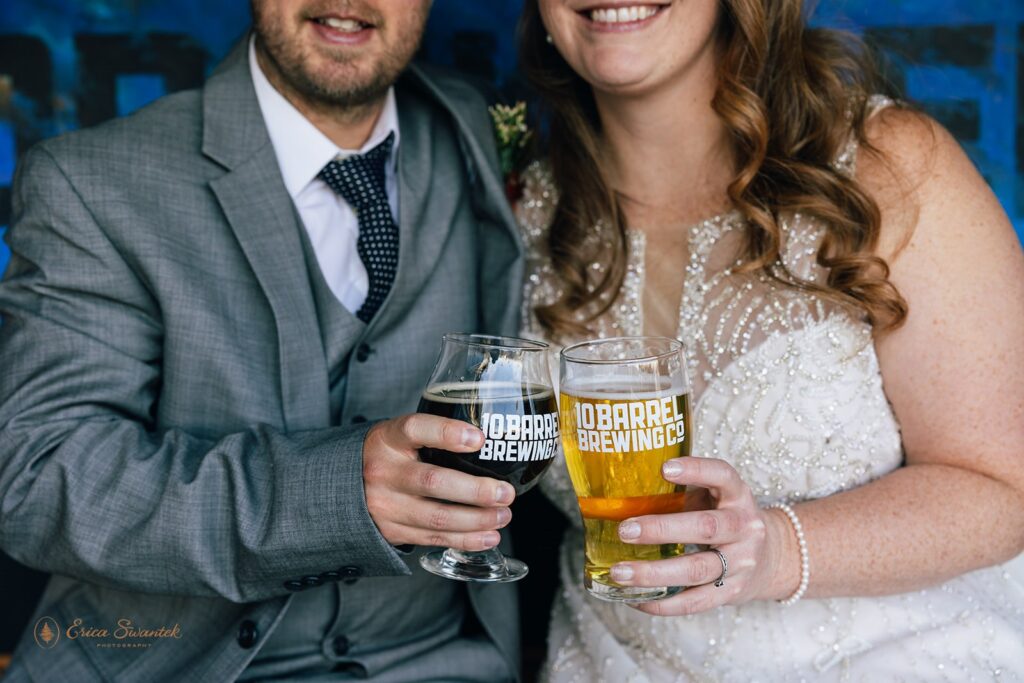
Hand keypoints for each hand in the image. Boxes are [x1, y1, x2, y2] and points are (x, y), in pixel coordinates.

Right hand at [363, 414, 515, 550]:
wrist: (341, 486)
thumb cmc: (388, 456)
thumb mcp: (399, 436)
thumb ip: (433, 437)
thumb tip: (490, 442)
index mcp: (388, 439)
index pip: (416, 429)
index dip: (447, 433)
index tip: (479, 438)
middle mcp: (383, 471)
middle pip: (434, 482)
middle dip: (476, 491)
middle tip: (505, 493)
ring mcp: (385, 505)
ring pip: (437, 517)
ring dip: (477, 520)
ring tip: (503, 515)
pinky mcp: (391, 531)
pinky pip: (433, 538)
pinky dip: (466, 540)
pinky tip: (489, 536)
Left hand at [608, 457, 791, 615]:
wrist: (770, 558)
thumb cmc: (725, 519)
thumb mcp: (715, 496)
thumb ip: (682, 492)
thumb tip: (622, 495)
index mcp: (738, 496)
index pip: (722, 476)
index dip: (696, 470)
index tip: (664, 468)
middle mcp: (745, 528)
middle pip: (705, 528)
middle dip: (661, 529)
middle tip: (624, 530)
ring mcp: (741, 563)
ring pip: (697, 570)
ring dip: (654, 573)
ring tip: (620, 572)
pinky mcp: (732, 593)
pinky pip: (696, 602)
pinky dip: (663, 603)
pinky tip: (636, 598)